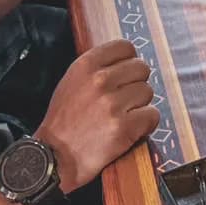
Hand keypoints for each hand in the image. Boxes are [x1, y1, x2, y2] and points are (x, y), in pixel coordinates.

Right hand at [35, 39, 159, 193]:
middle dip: (135, 84)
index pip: (125, 47)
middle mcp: (99, 80)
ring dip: (139, 105)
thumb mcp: (71, 82)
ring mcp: (112, 104)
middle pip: (141, 69)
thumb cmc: (63, 121)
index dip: (129, 62)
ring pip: (147, 92)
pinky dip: (145, 124)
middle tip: (123, 101)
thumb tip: (126, 60)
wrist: (53, 157)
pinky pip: (152, 115)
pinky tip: (130, 129)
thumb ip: (96, 68)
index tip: (125, 75)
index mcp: (85, 65)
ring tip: (122, 117)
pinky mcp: (123, 127)